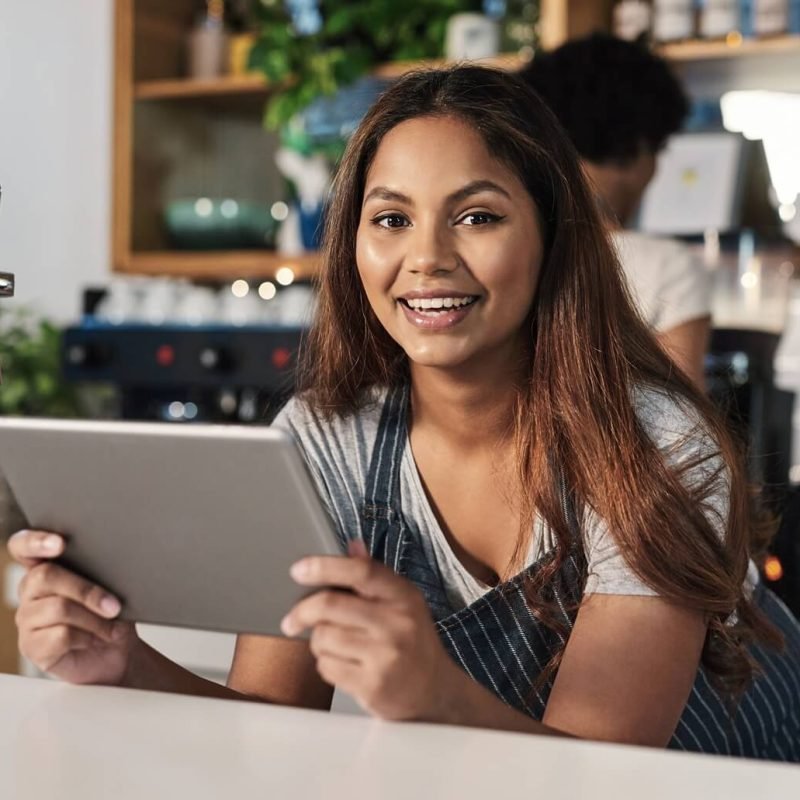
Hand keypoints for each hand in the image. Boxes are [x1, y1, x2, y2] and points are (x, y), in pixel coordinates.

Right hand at [8, 529, 138, 684]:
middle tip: (115, 605)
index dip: (35, 541)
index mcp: (44, 567)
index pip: (22, 545)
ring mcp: (27, 619)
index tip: (60, 543)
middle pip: (46, 576)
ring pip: (59, 608)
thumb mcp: (111, 588)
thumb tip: (115, 563)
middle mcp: (30, 591)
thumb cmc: (111, 615)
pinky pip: (61, 635)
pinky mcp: (32, 646)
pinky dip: (88, 637)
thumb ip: (101, 571)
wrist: (116, 653)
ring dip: (94, 618)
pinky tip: (95, 639)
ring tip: (112, 626)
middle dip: (87, 590)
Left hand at [281, 540, 460, 720]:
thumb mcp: (403, 603)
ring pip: (323, 637)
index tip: (299, 569)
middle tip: (292, 619)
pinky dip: (325, 664)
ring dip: (318, 641)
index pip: (361, 571)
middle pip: (330, 605)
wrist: (435, 692)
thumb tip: (351, 544)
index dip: (325, 566)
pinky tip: (343, 664)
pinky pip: (326, 666)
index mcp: (403, 595)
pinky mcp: (372, 685)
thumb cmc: (413, 642)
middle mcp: (397, 623)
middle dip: (302, 611)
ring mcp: (385, 656)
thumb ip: (374, 575)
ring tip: (334, 645)